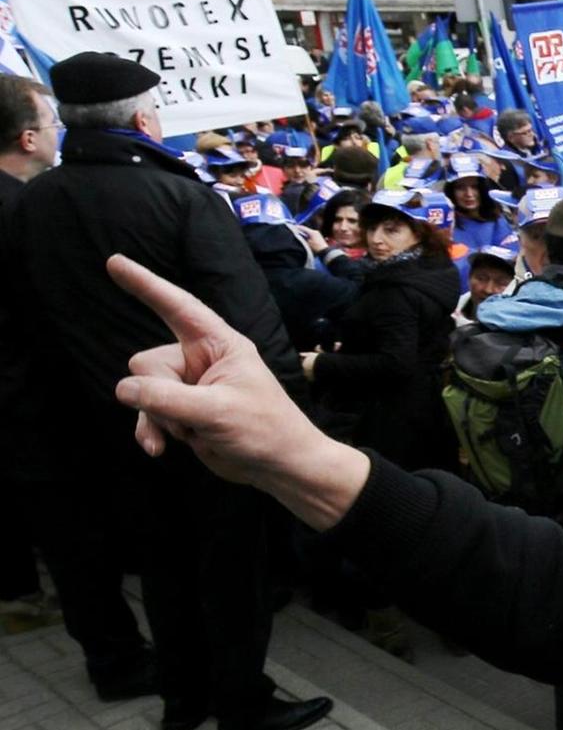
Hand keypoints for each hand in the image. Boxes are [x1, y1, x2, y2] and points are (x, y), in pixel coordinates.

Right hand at [108, 255, 369, 530]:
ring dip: (157, 417)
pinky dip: (149, 429)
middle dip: (159, 394)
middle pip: (148, 362)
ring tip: (189, 434)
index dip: (146, 284)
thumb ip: (167, 398)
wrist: (279, 467)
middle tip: (193, 417)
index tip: (115, 262)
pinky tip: (158, 449)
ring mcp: (188, 386)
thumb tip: (123, 389)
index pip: (177, 307)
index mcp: (219, 345)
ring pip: (142, 390)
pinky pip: (147, 412)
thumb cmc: (264, 430)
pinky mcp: (181, 411)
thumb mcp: (216, 412)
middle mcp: (200, 359)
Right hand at [294, 225, 327, 252]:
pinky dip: (307, 235)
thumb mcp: (307, 243)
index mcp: (312, 232)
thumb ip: (302, 238)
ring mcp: (317, 234)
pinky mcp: (318, 237)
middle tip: (294, 230)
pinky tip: (305, 237)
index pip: (303, 228)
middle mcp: (315, 231)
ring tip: (298, 234)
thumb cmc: (316, 248)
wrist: (325, 251)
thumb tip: (298, 235)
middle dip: (300, 230)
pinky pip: (311, 234)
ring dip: (304, 233)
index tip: (293, 227)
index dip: (297, 227)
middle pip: (306, 230)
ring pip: (308, 232)